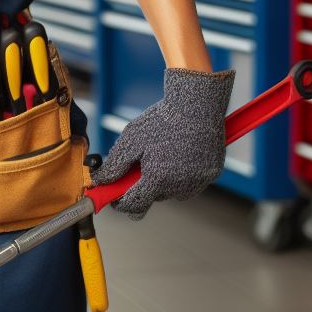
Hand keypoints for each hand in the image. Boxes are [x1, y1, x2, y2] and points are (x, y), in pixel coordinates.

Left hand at [92, 67, 234, 219]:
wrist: (197, 105)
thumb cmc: (161, 120)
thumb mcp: (131, 140)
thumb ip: (115, 165)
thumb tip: (100, 182)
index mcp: (157, 180)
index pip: (135, 206)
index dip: (121, 203)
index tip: (114, 197)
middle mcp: (179, 187)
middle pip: (154, 197)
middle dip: (143, 185)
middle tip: (141, 161)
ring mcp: (198, 182)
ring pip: (173, 192)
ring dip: (164, 181)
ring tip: (162, 154)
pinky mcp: (211, 174)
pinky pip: (191, 183)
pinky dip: (182, 175)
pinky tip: (179, 154)